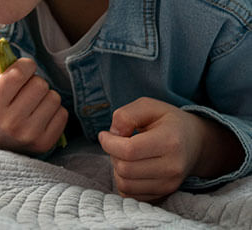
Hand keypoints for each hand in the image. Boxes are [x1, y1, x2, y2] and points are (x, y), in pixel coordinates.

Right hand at [0, 57, 67, 154]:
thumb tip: (6, 53)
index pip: (18, 73)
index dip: (25, 64)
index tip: (24, 68)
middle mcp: (10, 123)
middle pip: (39, 84)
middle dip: (35, 81)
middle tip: (26, 89)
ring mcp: (29, 135)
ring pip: (54, 97)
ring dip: (46, 95)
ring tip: (33, 102)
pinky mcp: (45, 143)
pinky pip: (62, 113)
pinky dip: (54, 110)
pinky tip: (41, 115)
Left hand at [98, 97, 243, 201]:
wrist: (196, 143)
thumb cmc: (167, 121)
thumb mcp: (148, 106)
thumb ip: (126, 115)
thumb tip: (113, 134)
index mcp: (170, 141)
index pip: (129, 150)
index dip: (108, 142)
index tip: (105, 135)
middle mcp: (172, 166)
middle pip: (124, 168)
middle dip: (112, 154)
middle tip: (118, 143)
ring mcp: (169, 184)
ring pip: (124, 184)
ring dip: (117, 168)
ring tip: (125, 155)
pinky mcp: (163, 194)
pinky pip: (130, 194)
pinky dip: (123, 181)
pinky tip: (131, 167)